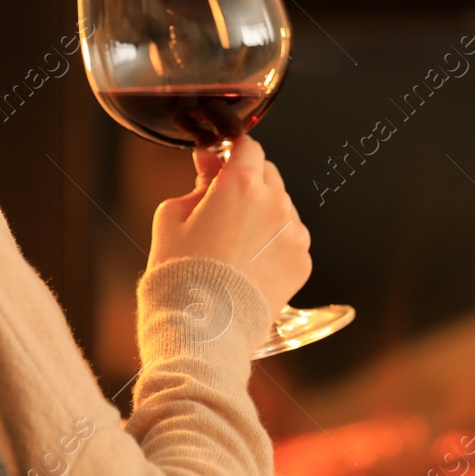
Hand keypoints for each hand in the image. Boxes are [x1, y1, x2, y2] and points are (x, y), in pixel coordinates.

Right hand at [147, 135, 310, 314]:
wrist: (202, 328)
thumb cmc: (181, 274)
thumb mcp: (172, 216)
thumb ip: (197, 182)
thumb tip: (210, 164)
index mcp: (242, 185)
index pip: (248, 147)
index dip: (232, 153)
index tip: (221, 164)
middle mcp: (275, 203)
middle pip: (268, 175)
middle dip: (247, 183)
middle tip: (222, 208)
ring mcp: (294, 234)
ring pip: (281, 207)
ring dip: (263, 214)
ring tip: (234, 244)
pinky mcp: (302, 261)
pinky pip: (289, 239)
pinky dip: (274, 243)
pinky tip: (249, 263)